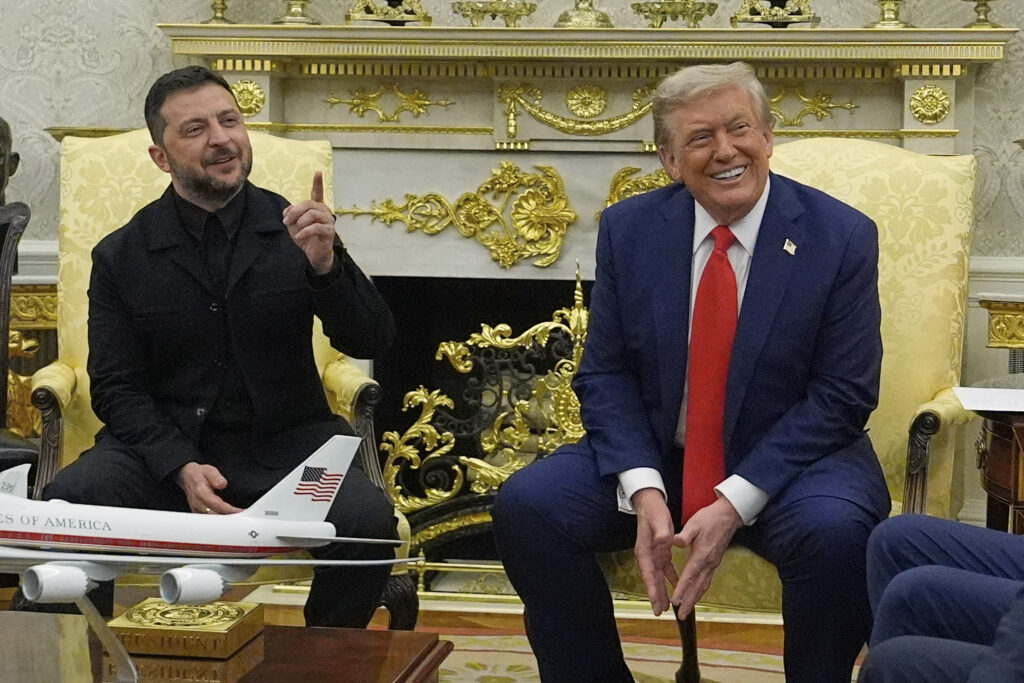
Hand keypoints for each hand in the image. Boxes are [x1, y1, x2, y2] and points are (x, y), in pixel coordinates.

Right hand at [176, 462, 242, 514]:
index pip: (217, 505)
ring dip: (224, 519)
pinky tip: (227, 516)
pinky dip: (218, 519)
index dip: (229, 510)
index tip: (240, 511)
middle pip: (215, 515)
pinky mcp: (197, 512)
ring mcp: (196, 509)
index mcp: (201, 493)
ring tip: (237, 516)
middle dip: (229, 517)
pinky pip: (208, 519)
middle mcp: (197, 503)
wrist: (186, 476)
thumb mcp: (209, 470)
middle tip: (241, 515)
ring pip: (211, 519)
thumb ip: (216, 477)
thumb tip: (223, 484)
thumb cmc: (199, 473)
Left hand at [282, 171, 335, 274]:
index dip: (317, 183)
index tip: (318, 172)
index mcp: (316, 208)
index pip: (317, 193)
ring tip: (294, 229)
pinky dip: (305, 231)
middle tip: (286, 220)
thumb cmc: (305, 239)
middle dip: (295, 211)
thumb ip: (291, 214)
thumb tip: (289, 208)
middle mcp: (324, 212)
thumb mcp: (293, 225)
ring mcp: (328, 221)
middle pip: (309, 204)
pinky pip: (316, 227)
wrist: (313, 256)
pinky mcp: (329, 232)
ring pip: (313, 214)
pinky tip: (299, 236)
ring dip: (300, 221)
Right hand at [633, 488, 679, 615]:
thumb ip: (662, 532)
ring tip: (666, 606)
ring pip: (657, 576)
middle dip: (655, 596)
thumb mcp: (658, 520)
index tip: (656, 603)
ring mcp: (653, 553)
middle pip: (651, 579)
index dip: (652, 589)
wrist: (649, 501)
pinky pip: (665, 568)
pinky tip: (675, 584)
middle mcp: (647, 555)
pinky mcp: (659, 550)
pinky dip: (670, 577)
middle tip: (659, 612)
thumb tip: (665, 542)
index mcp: (645, 550)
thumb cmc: (653, 511)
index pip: (648, 574)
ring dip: (662, 590)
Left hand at [671, 496, 742, 618]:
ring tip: (686, 610)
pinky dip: (700, 591)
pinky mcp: (715, 562)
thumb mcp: (694, 523)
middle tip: (681, 615)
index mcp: (702, 555)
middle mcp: (709, 563)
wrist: (728, 516)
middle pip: (698, 587)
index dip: (682, 590)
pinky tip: (695, 595)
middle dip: (689, 602)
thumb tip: (675, 542)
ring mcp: (713, 564)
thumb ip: (684, 535)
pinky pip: (707, 581)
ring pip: (704, 586)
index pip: (690, 576)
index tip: (675, 601)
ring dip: (695, 599)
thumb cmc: (710, 518)